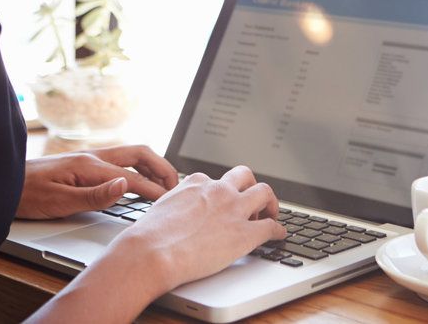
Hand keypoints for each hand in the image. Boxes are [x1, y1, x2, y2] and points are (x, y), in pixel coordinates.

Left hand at [17, 145, 178, 219]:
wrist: (2, 184)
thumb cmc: (26, 195)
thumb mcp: (59, 202)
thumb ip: (94, 196)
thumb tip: (125, 187)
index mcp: (90, 166)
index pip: (132, 178)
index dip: (154, 191)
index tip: (171, 202)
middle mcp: (92, 157)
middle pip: (139, 154)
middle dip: (161, 168)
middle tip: (176, 187)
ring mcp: (89, 158)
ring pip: (131, 155)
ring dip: (152, 166)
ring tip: (165, 183)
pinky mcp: (84, 163)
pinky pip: (120, 160)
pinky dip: (138, 167)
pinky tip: (139, 179)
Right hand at [112, 165, 287, 290]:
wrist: (152, 253)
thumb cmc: (148, 237)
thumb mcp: (161, 208)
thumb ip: (175, 205)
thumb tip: (174, 215)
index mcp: (196, 183)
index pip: (215, 180)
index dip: (221, 192)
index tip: (223, 200)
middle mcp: (218, 190)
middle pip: (245, 176)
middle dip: (250, 186)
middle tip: (252, 202)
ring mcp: (234, 209)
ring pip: (264, 193)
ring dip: (270, 203)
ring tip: (270, 214)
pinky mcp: (245, 233)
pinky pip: (271, 226)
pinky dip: (278, 230)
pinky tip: (279, 235)